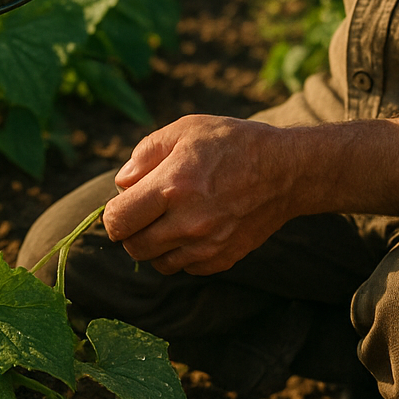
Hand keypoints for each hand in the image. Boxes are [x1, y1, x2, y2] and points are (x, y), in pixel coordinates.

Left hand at [102, 115, 303, 275]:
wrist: (286, 170)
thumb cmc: (231, 143)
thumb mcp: (184, 130)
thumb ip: (144, 155)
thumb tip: (122, 185)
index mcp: (172, 187)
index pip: (117, 219)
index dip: (112, 213)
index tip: (122, 204)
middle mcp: (188, 222)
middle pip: (134, 246)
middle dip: (131, 231)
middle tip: (144, 212)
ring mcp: (207, 245)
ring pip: (157, 263)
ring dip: (154, 245)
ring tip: (169, 219)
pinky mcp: (223, 258)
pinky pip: (185, 268)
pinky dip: (180, 254)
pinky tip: (192, 230)